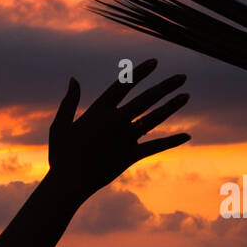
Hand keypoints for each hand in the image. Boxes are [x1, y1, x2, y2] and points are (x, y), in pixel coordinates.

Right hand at [46, 59, 189, 201]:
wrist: (68, 184)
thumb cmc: (61, 156)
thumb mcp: (60, 126)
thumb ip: (69, 102)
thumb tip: (73, 80)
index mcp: (99, 111)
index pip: (124, 85)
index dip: (140, 72)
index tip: (155, 62)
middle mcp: (116, 121)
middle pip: (146, 98)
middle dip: (166, 86)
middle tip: (182, 77)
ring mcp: (125, 139)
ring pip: (154, 118)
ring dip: (172, 106)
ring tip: (186, 95)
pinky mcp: (131, 156)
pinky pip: (155, 147)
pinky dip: (171, 142)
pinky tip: (187, 136)